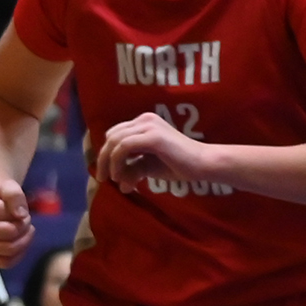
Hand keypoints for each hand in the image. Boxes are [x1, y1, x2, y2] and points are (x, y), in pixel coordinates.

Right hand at [0, 180, 31, 266]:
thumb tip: (20, 215)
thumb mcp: (10, 187)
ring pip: (11, 250)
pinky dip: (20, 253)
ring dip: (25, 239)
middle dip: (25, 226)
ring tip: (23, 229)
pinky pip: (8, 263)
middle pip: (12, 235)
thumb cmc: (4, 197)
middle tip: (24, 219)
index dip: (23, 214)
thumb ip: (14, 195)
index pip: (13, 220)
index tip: (18, 209)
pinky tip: (20, 241)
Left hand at [94, 111, 215, 195]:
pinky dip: (117, 163)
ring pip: (114, 141)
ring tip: (113, 179)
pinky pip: (124, 147)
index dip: (106, 153)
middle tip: (103, 178)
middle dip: (103, 158)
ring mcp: (149, 126)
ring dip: (108, 162)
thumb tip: (120, 185)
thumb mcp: (148, 166)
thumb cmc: (179, 164)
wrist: (202, 164)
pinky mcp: (153, 136)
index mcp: (145, 122)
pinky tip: (120, 176)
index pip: (115, 134)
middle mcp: (145, 119)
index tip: (107, 172)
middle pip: (111, 136)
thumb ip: (132, 169)